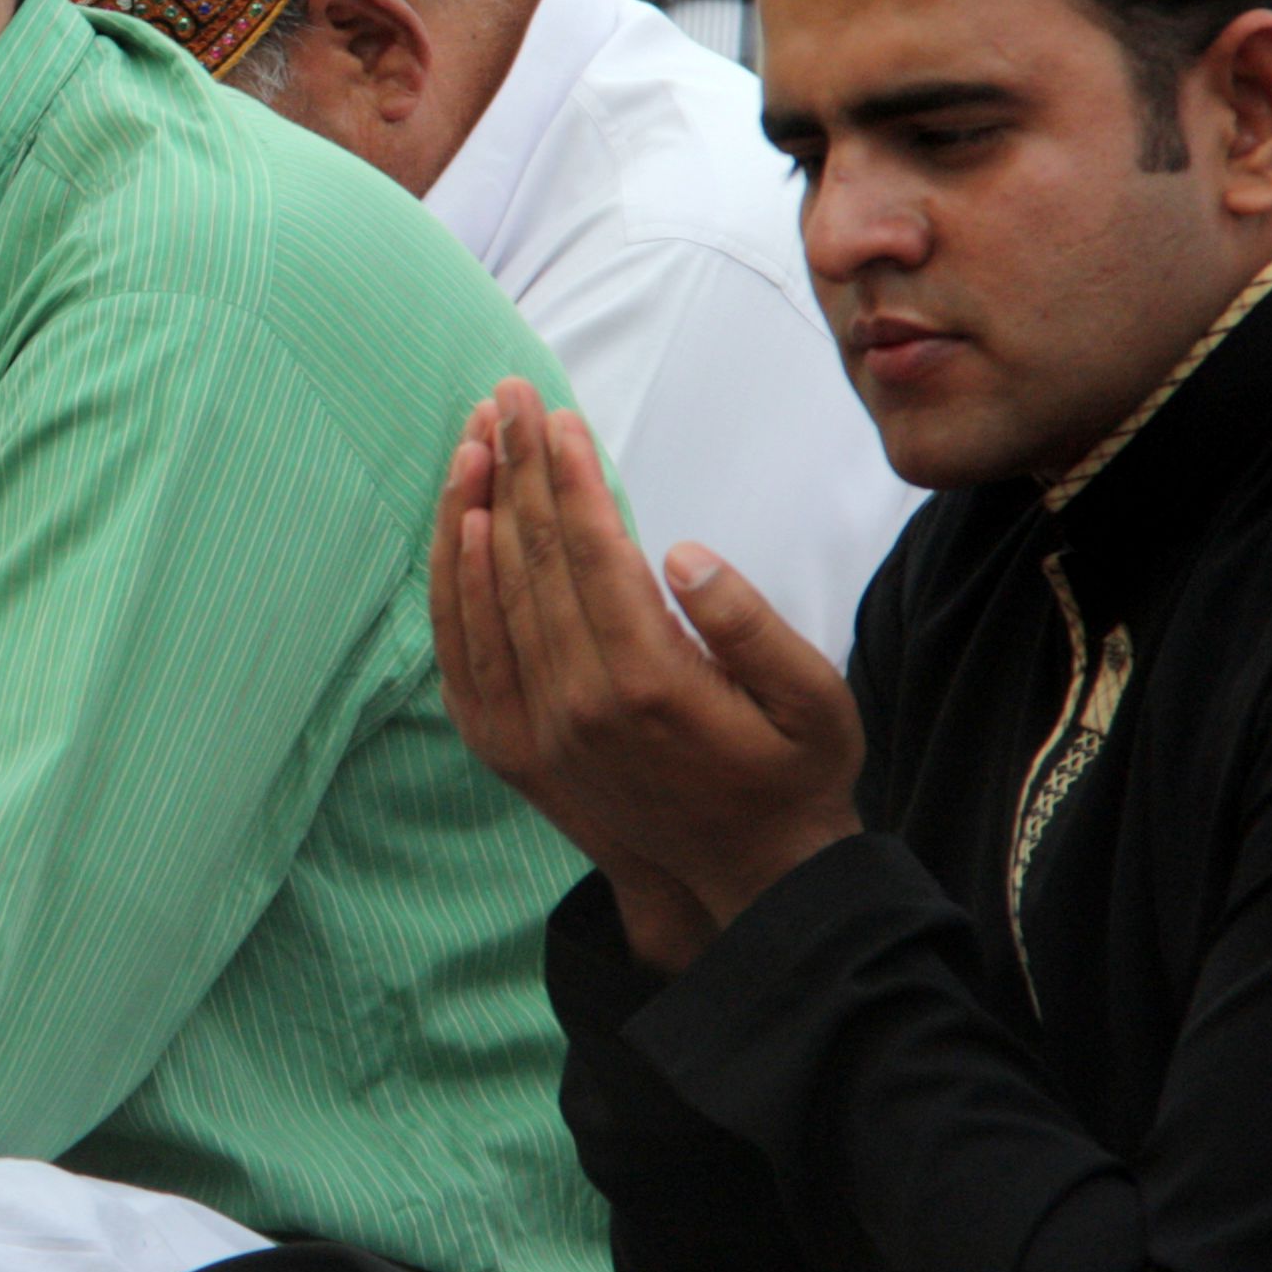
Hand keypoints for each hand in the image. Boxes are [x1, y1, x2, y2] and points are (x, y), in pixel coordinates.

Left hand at [426, 379, 867, 972]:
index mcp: (650, 683)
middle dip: (517, 468)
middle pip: (533, 561)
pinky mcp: (513, 745)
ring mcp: (537, 727)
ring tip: (476, 434)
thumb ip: (751, 627)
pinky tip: (463, 525)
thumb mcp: (814, 702)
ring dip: (478, 507)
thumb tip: (684, 552)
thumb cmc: (795, 774)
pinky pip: (467, 648)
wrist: (748, 877)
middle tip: (506, 393)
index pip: (592, 554)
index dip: (569, 478)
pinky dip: (457, 582)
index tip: (556, 415)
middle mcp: (578, 703)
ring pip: (491, 595)